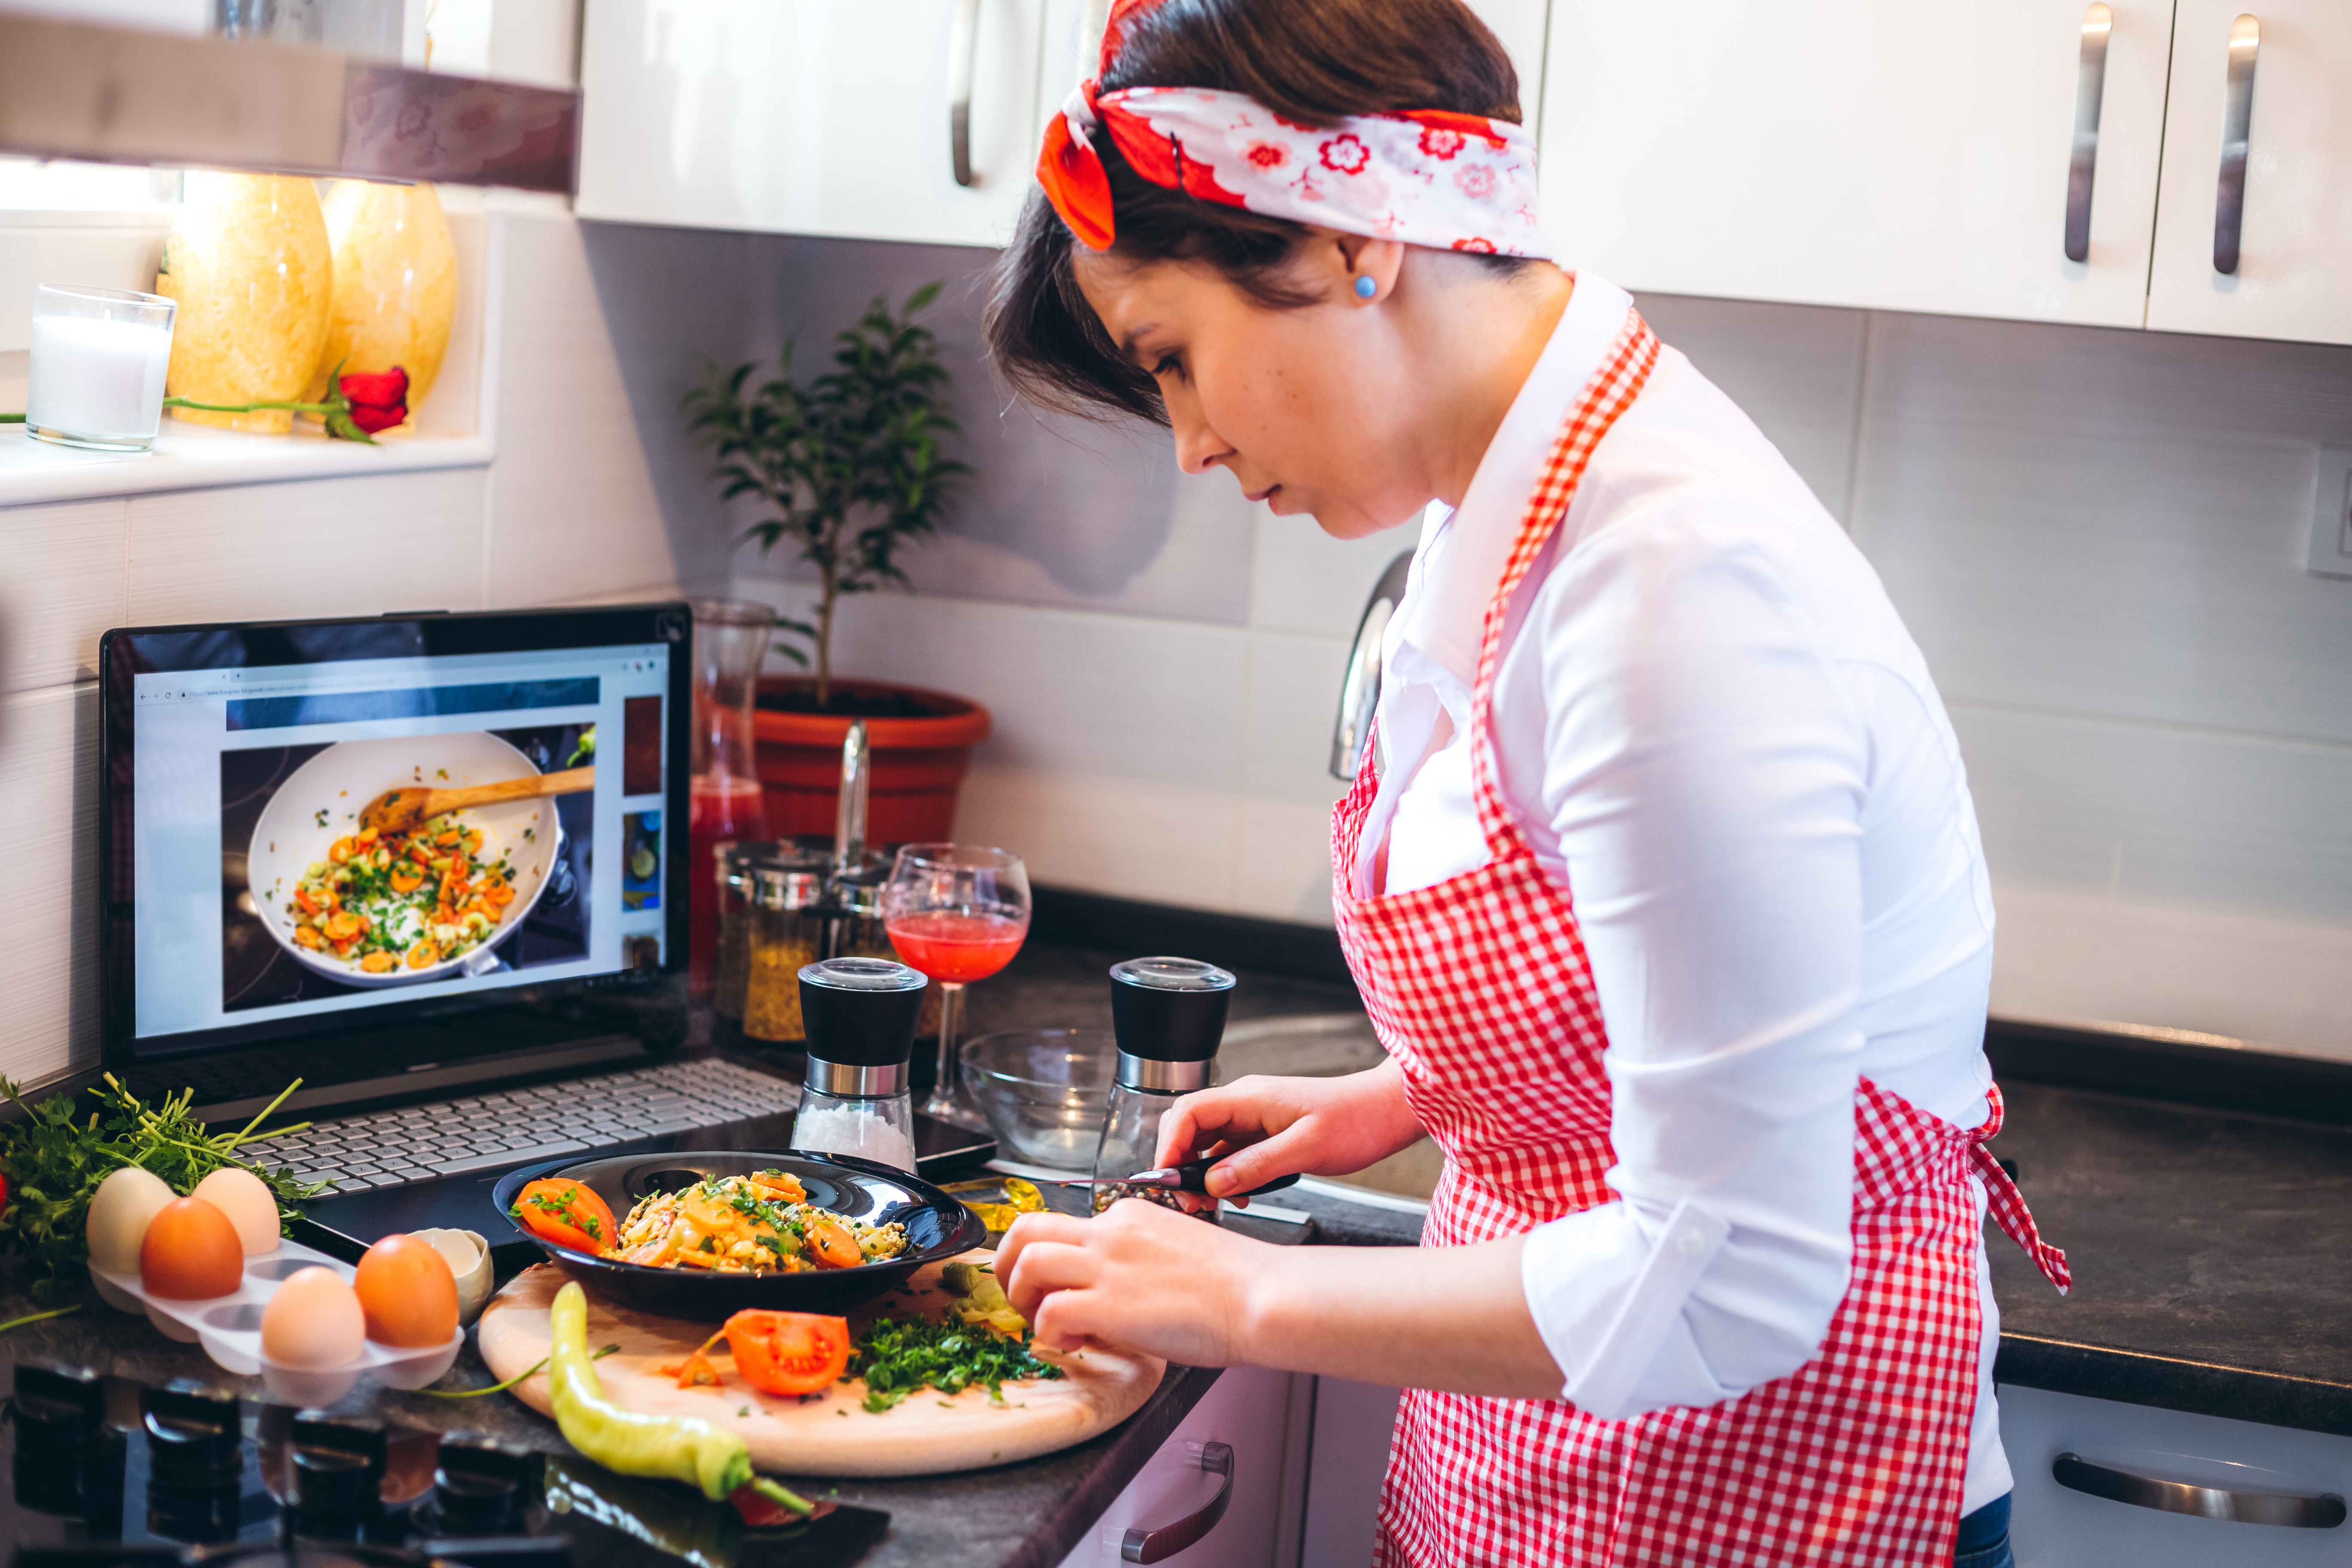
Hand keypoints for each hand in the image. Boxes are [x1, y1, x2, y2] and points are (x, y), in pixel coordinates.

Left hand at [997, 1200, 1267, 1364]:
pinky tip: (1075, 1345)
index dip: (1047, 1258)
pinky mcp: (1110, 1304)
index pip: (1063, 1224)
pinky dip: (1049, 1335)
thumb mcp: (1177, 1250)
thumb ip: (1136, 1261)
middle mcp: (1110, 1232)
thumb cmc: (1237, 1284)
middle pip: (1025, 1229)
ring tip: (1044, 1324)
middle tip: (1023, 1299)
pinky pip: (1049, 1314)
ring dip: (1023, 1299)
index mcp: (1129, 1216)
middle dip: (1006, 1266)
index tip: (1053, 1286)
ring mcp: (1107, 1265)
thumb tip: (1112, 1291)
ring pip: (1026, 1263)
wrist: (1263, 1296)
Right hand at [1155, 1059, 1422, 1201]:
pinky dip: (1226, 1176)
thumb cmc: (1356, 1121)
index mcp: (1249, 1098)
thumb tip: (1213, 1184)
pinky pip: (1230, 1153)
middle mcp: (1246, 1105)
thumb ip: (1257, 1165)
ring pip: (1208, 1143)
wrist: (1388, 1112)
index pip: (1188, 1112)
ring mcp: (1255, 1119)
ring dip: (1203, 1174)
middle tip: (1191, 1200)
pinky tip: (1240, 1196)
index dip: (1170, 1146)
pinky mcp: (1266, 1134)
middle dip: (1181, 1164)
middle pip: (1190, 1128)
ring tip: (1214, 1204)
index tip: (1168, 1180)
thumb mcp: (1306, 1148)